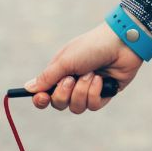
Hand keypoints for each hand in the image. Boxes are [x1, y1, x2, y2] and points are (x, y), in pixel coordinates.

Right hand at [24, 22, 146, 113]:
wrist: (122, 42)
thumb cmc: (92, 46)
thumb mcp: (66, 60)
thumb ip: (47, 77)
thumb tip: (28, 88)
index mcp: (62, 72)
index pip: (45, 94)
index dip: (41, 100)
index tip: (42, 98)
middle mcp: (74, 82)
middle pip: (59, 104)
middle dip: (64, 94)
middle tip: (71, 79)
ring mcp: (90, 89)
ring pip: (76, 108)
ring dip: (82, 91)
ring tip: (92, 74)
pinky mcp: (106, 93)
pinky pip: (93, 106)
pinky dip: (95, 93)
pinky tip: (102, 79)